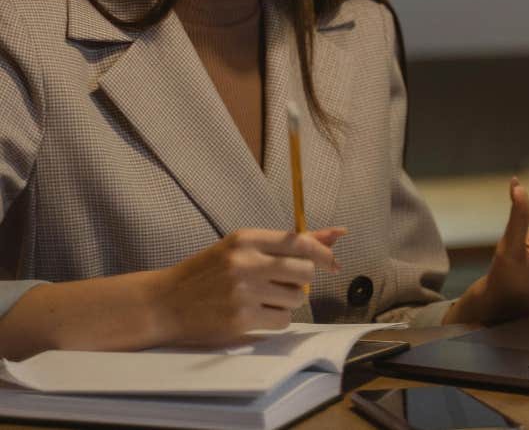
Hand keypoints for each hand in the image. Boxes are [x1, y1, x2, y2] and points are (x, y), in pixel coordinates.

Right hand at [150, 226, 345, 345]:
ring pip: (296, 298)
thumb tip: (336, 234)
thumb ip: (287, 243)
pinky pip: (282, 320)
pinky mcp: (240, 319)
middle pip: (303, 271)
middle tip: (284, 284)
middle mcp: (246, 261)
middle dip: (302, 280)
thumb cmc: (207, 272)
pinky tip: (256, 314)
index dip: (323, 254)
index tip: (333, 263)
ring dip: (287, 301)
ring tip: (263, 298)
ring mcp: (243, 291)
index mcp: (246, 238)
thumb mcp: (241, 248)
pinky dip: (276, 319)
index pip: (300, 242)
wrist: (166, 302)